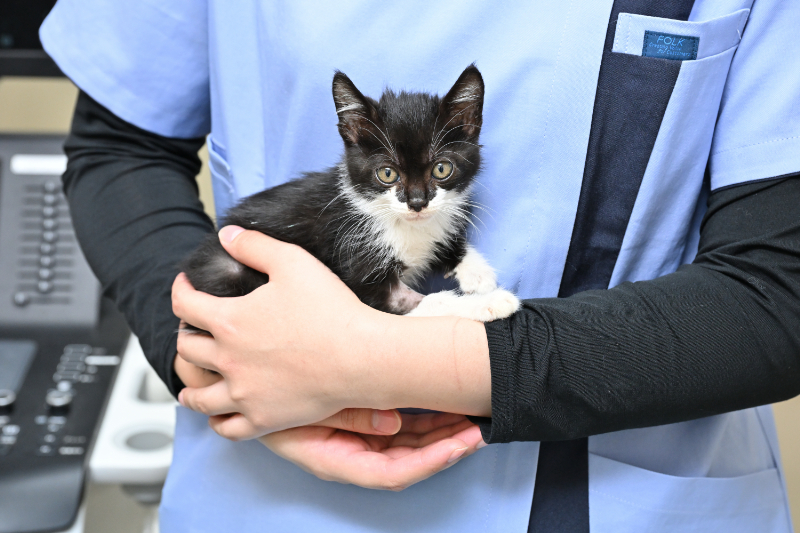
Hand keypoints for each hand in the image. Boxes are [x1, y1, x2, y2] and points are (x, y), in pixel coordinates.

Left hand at [174, 226, 492, 440]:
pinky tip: (219, 415)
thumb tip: (227, 235)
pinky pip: (227, 427)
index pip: (184, 305)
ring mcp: (244, 394)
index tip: (185, 286)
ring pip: (198, 396)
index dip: (180, 290)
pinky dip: (216, 421)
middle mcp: (228, 360)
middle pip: (187, 350)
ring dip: (190, 384)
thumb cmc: (332, 310)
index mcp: (229, 321)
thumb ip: (255, 246)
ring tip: (192, 380)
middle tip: (194, 330)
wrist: (361, 358)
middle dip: (185, 335)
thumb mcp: (293, 262)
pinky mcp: (263, 419)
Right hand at [259, 412, 485, 490]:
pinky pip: (401, 430)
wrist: (253, 390)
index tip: (461, 444)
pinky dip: (426, 423)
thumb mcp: (306, 411)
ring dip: (442, 433)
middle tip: (479, 426)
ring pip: (410, 446)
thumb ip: (350, 417)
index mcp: (337, 459)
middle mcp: (354, 455)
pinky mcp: (363, 426)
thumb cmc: (272, 404)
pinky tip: (447, 410)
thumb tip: (395, 423)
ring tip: (472, 416)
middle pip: (410, 461)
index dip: (432, 461)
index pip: (393, 472)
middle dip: (447, 446)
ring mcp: (361, 441)